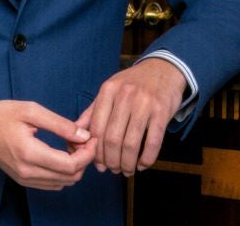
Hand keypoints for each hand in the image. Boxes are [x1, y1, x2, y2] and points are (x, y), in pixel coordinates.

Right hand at [0, 100, 95, 189]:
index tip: (91, 137)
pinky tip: (60, 153)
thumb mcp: (31, 110)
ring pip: (63, 183)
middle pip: (70, 177)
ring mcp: (25, 179)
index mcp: (29, 153)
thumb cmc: (2, 115)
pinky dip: (63, 172)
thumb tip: (83, 135)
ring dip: (74, 166)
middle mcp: (28, 172)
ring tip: (71, 143)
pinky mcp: (24, 181)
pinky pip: (52, 184)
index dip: (87, 153)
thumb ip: (59, 124)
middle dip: (83, 159)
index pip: (70, 165)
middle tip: (82, 138)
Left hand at [76, 58, 184, 176]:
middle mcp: (125, 95)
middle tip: (113, 170)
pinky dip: (146, 159)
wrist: (163, 68)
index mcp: (108, 90)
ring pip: (131, 143)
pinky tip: (142, 165)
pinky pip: (153, 142)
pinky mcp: (161, 111)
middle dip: (111, 161)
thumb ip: (93, 112)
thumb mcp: (110, 90)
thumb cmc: (133, 83)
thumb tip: (75, 136)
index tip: (98, 164)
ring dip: (127, 163)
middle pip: (113, 139)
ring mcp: (144, 103)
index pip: (97, 128)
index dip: (96, 151)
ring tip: (127, 170)